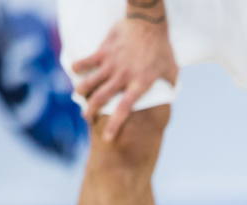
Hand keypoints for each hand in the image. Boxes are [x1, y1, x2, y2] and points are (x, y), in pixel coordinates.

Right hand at [72, 11, 177, 140]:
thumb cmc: (163, 49)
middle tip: (87, 118)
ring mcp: (111, 64)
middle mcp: (123, 77)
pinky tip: (75, 72)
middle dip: (91, 112)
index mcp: (140, 85)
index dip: (114, 126)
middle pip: (101, 99)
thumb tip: (171, 100)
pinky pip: (85, 61)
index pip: (124, 110)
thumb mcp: (171, 72)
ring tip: (80, 97)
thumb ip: (169, 88)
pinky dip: (77, 68)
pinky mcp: (103, 51)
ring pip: (89, 82)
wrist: (149, 24)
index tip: (107, 139)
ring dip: (81, 92)